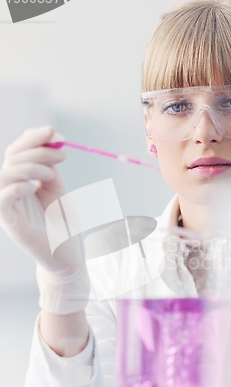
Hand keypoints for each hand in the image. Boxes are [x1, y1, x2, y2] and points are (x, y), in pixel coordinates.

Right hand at [0, 125, 67, 271]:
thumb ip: (50, 166)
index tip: (55, 132)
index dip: (33, 138)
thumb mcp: (58, 188)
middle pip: (11, 158)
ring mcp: (8, 207)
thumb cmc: (62, 224)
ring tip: (51, 174)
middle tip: (63, 155)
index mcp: (21, 181)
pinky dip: (17, 187)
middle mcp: (10, 191)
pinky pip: (2, 200)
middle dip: (37, 149)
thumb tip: (48, 137)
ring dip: (29, 167)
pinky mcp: (9, 223)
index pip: (17, 151)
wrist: (68, 254)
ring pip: (5, 175)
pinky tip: (35, 187)